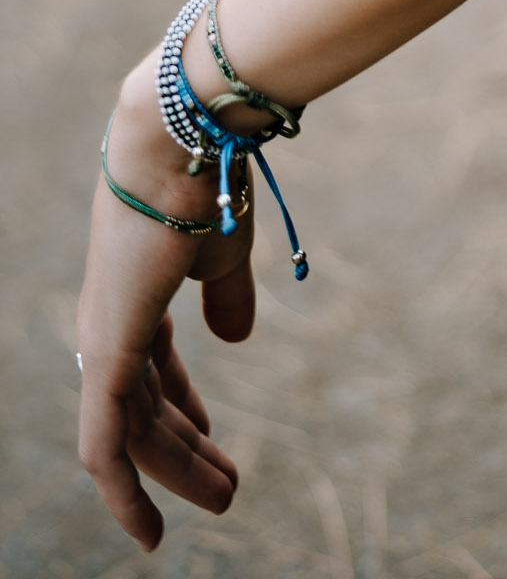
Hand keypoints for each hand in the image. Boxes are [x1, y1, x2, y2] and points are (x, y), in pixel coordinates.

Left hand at [77, 69, 255, 550]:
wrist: (184, 139)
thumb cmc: (210, 181)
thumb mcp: (225, 250)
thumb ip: (226, 298)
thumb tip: (236, 339)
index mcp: (137, 292)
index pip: (154, 366)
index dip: (183, 408)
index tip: (215, 438)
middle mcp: (111, 320)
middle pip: (146, 406)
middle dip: (186, 453)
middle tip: (229, 490)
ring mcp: (104, 338)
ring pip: (134, 434)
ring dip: (177, 474)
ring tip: (226, 500)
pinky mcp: (107, 354)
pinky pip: (107, 445)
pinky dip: (124, 494)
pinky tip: (147, 533)